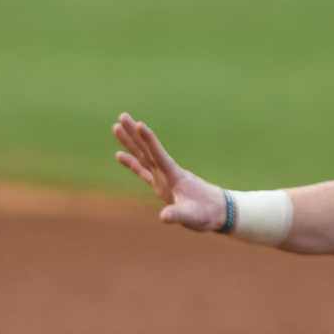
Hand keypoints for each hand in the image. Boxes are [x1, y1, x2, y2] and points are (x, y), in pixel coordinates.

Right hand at [113, 113, 226, 230]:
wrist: (217, 211)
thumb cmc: (206, 213)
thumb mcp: (191, 216)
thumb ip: (177, 215)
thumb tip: (163, 217)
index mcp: (174, 175)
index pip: (159, 155)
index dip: (150, 141)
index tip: (140, 124)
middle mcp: (166, 172)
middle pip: (147, 149)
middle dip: (134, 134)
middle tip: (122, 116)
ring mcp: (162, 177)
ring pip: (142, 155)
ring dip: (130, 142)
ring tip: (116, 127)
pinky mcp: (160, 184)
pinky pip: (141, 170)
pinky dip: (131, 162)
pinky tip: (119, 154)